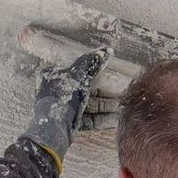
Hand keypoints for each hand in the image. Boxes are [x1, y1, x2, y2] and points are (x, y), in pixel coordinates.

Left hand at [22, 46, 110, 170]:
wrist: (53, 127)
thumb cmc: (62, 96)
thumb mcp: (78, 75)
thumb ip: (91, 62)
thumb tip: (107, 50)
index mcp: (53, 76)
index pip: (76, 70)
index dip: (93, 71)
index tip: (111, 73)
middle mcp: (58, 92)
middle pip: (87, 89)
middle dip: (106, 92)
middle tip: (122, 91)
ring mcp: (65, 108)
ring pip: (91, 105)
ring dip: (108, 106)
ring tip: (124, 106)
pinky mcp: (72, 123)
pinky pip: (90, 118)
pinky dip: (103, 118)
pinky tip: (118, 118)